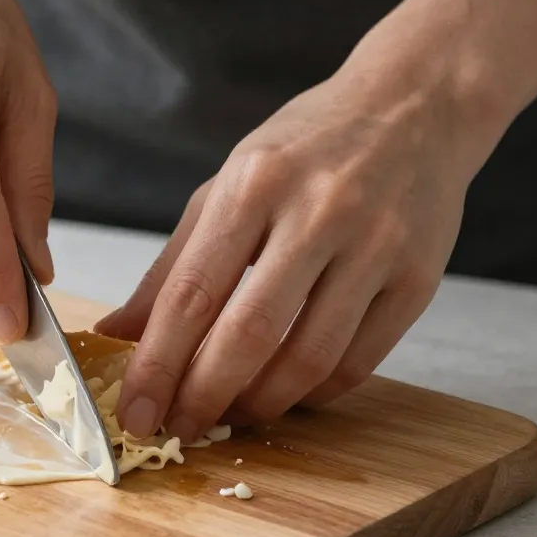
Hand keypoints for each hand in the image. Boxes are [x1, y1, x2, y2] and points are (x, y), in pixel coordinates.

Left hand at [98, 66, 479, 440]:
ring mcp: (376, 247)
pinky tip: (283, 394)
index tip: (134, 411)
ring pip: (308, 359)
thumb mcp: (224, 188)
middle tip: (179, 429)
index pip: (192, 294)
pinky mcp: (419, 279)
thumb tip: (117, 334)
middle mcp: (317, 213)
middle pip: (249, 334)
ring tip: (229, 414)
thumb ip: (171, 267)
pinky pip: (359, 362)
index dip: (157, 365)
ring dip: (259, 404)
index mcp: (253, 186)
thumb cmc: (304, 149)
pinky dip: (313, 395)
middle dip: (203, 397)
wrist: (413, 107)